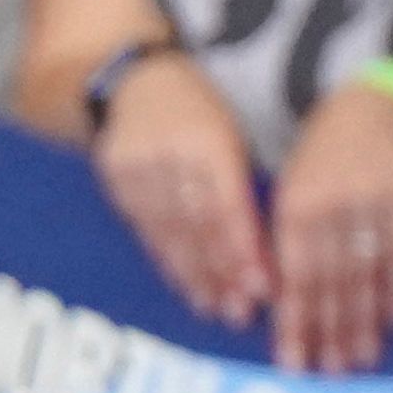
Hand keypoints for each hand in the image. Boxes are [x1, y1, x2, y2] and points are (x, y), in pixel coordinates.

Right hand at [92, 52, 269, 330]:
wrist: (132, 80)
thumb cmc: (201, 106)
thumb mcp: (230, 129)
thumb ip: (242, 178)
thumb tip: (277, 235)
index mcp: (208, 141)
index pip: (228, 207)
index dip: (244, 250)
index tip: (263, 286)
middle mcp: (170, 159)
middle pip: (198, 227)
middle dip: (222, 273)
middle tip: (242, 311)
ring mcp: (137, 173)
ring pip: (169, 234)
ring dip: (194, 276)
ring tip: (215, 308)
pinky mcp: (115, 184)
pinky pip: (145, 230)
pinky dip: (167, 261)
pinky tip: (183, 285)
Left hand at [270, 78, 392, 373]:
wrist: (373, 105)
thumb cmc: (322, 155)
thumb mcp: (291, 188)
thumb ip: (284, 239)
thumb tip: (275, 299)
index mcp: (294, 207)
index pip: (293, 277)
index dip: (295, 323)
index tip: (295, 361)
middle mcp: (331, 208)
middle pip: (332, 282)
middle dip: (333, 331)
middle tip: (335, 370)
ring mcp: (372, 203)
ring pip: (368, 272)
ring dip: (366, 319)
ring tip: (366, 355)